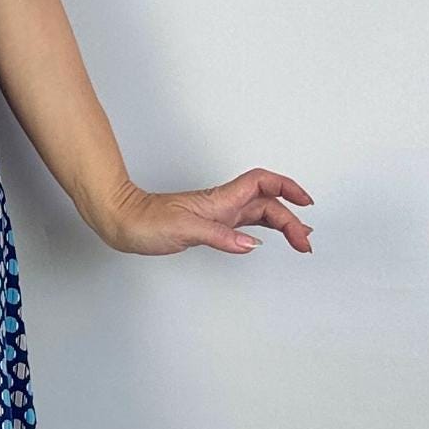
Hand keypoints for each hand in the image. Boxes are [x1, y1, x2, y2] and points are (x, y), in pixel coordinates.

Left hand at [93, 169, 315, 257]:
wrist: (121, 221)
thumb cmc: (145, 221)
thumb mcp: (184, 230)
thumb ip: (220, 236)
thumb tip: (251, 244)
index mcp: (220, 200)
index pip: (263, 184)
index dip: (288, 188)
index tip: (307, 203)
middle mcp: (221, 205)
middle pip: (267, 204)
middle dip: (291, 219)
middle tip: (305, 243)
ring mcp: (216, 215)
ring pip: (258, 214)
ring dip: (281, 224)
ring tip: (299, 239)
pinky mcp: (208, 226)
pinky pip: (243, 225)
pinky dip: (261, 230)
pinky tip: (266, 239)